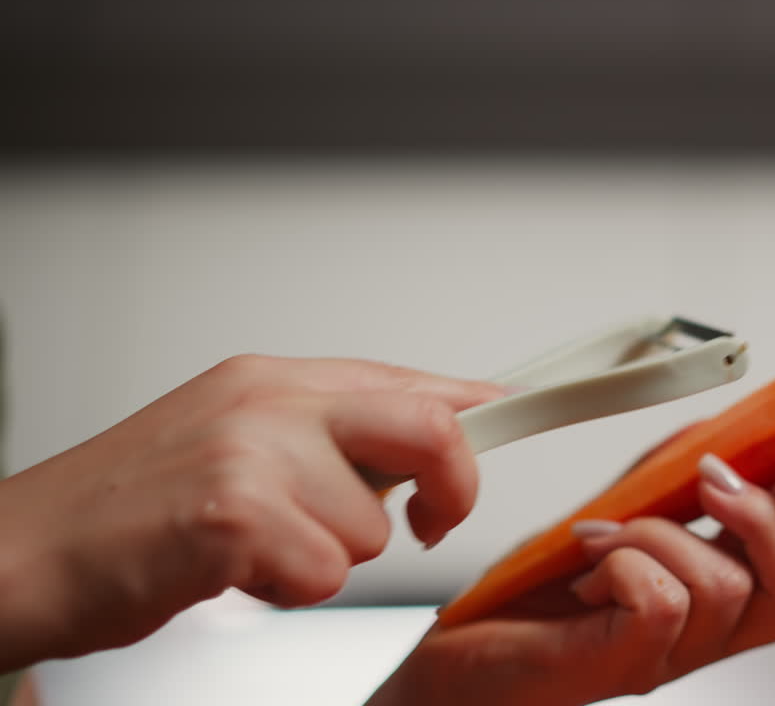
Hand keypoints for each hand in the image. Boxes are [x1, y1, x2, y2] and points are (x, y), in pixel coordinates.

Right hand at [0, 355, 501, 670]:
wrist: (19, 550)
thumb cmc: (130, 509)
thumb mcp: (237, 441)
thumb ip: (334, 432)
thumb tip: (435, 430)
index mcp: (274, 381)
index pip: (411, 381)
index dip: (481, 407)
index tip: (527, 419)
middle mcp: (268, 403)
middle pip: (426, 429)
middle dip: (450, 486)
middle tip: (434, 519)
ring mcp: (250, 453)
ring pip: (373, 527)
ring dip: (327, 558)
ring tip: (256, 550)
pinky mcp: (232, 516)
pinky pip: (325, 572)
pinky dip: (288, 591)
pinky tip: (233, 572)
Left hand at [369, 442, 774, 705]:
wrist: (460, 663)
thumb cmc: (528, 600)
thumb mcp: (611, 519)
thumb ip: (665, 482)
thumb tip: (716, 434)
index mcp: (709, 600)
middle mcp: (703, 638)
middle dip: (769, 517)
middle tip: (713, 479)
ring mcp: (669, 660)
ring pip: (723, 582)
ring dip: (656, 532)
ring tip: (602, 537)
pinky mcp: (625, 667)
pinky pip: (663, 598)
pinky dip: (623, 559)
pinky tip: (586, 566)